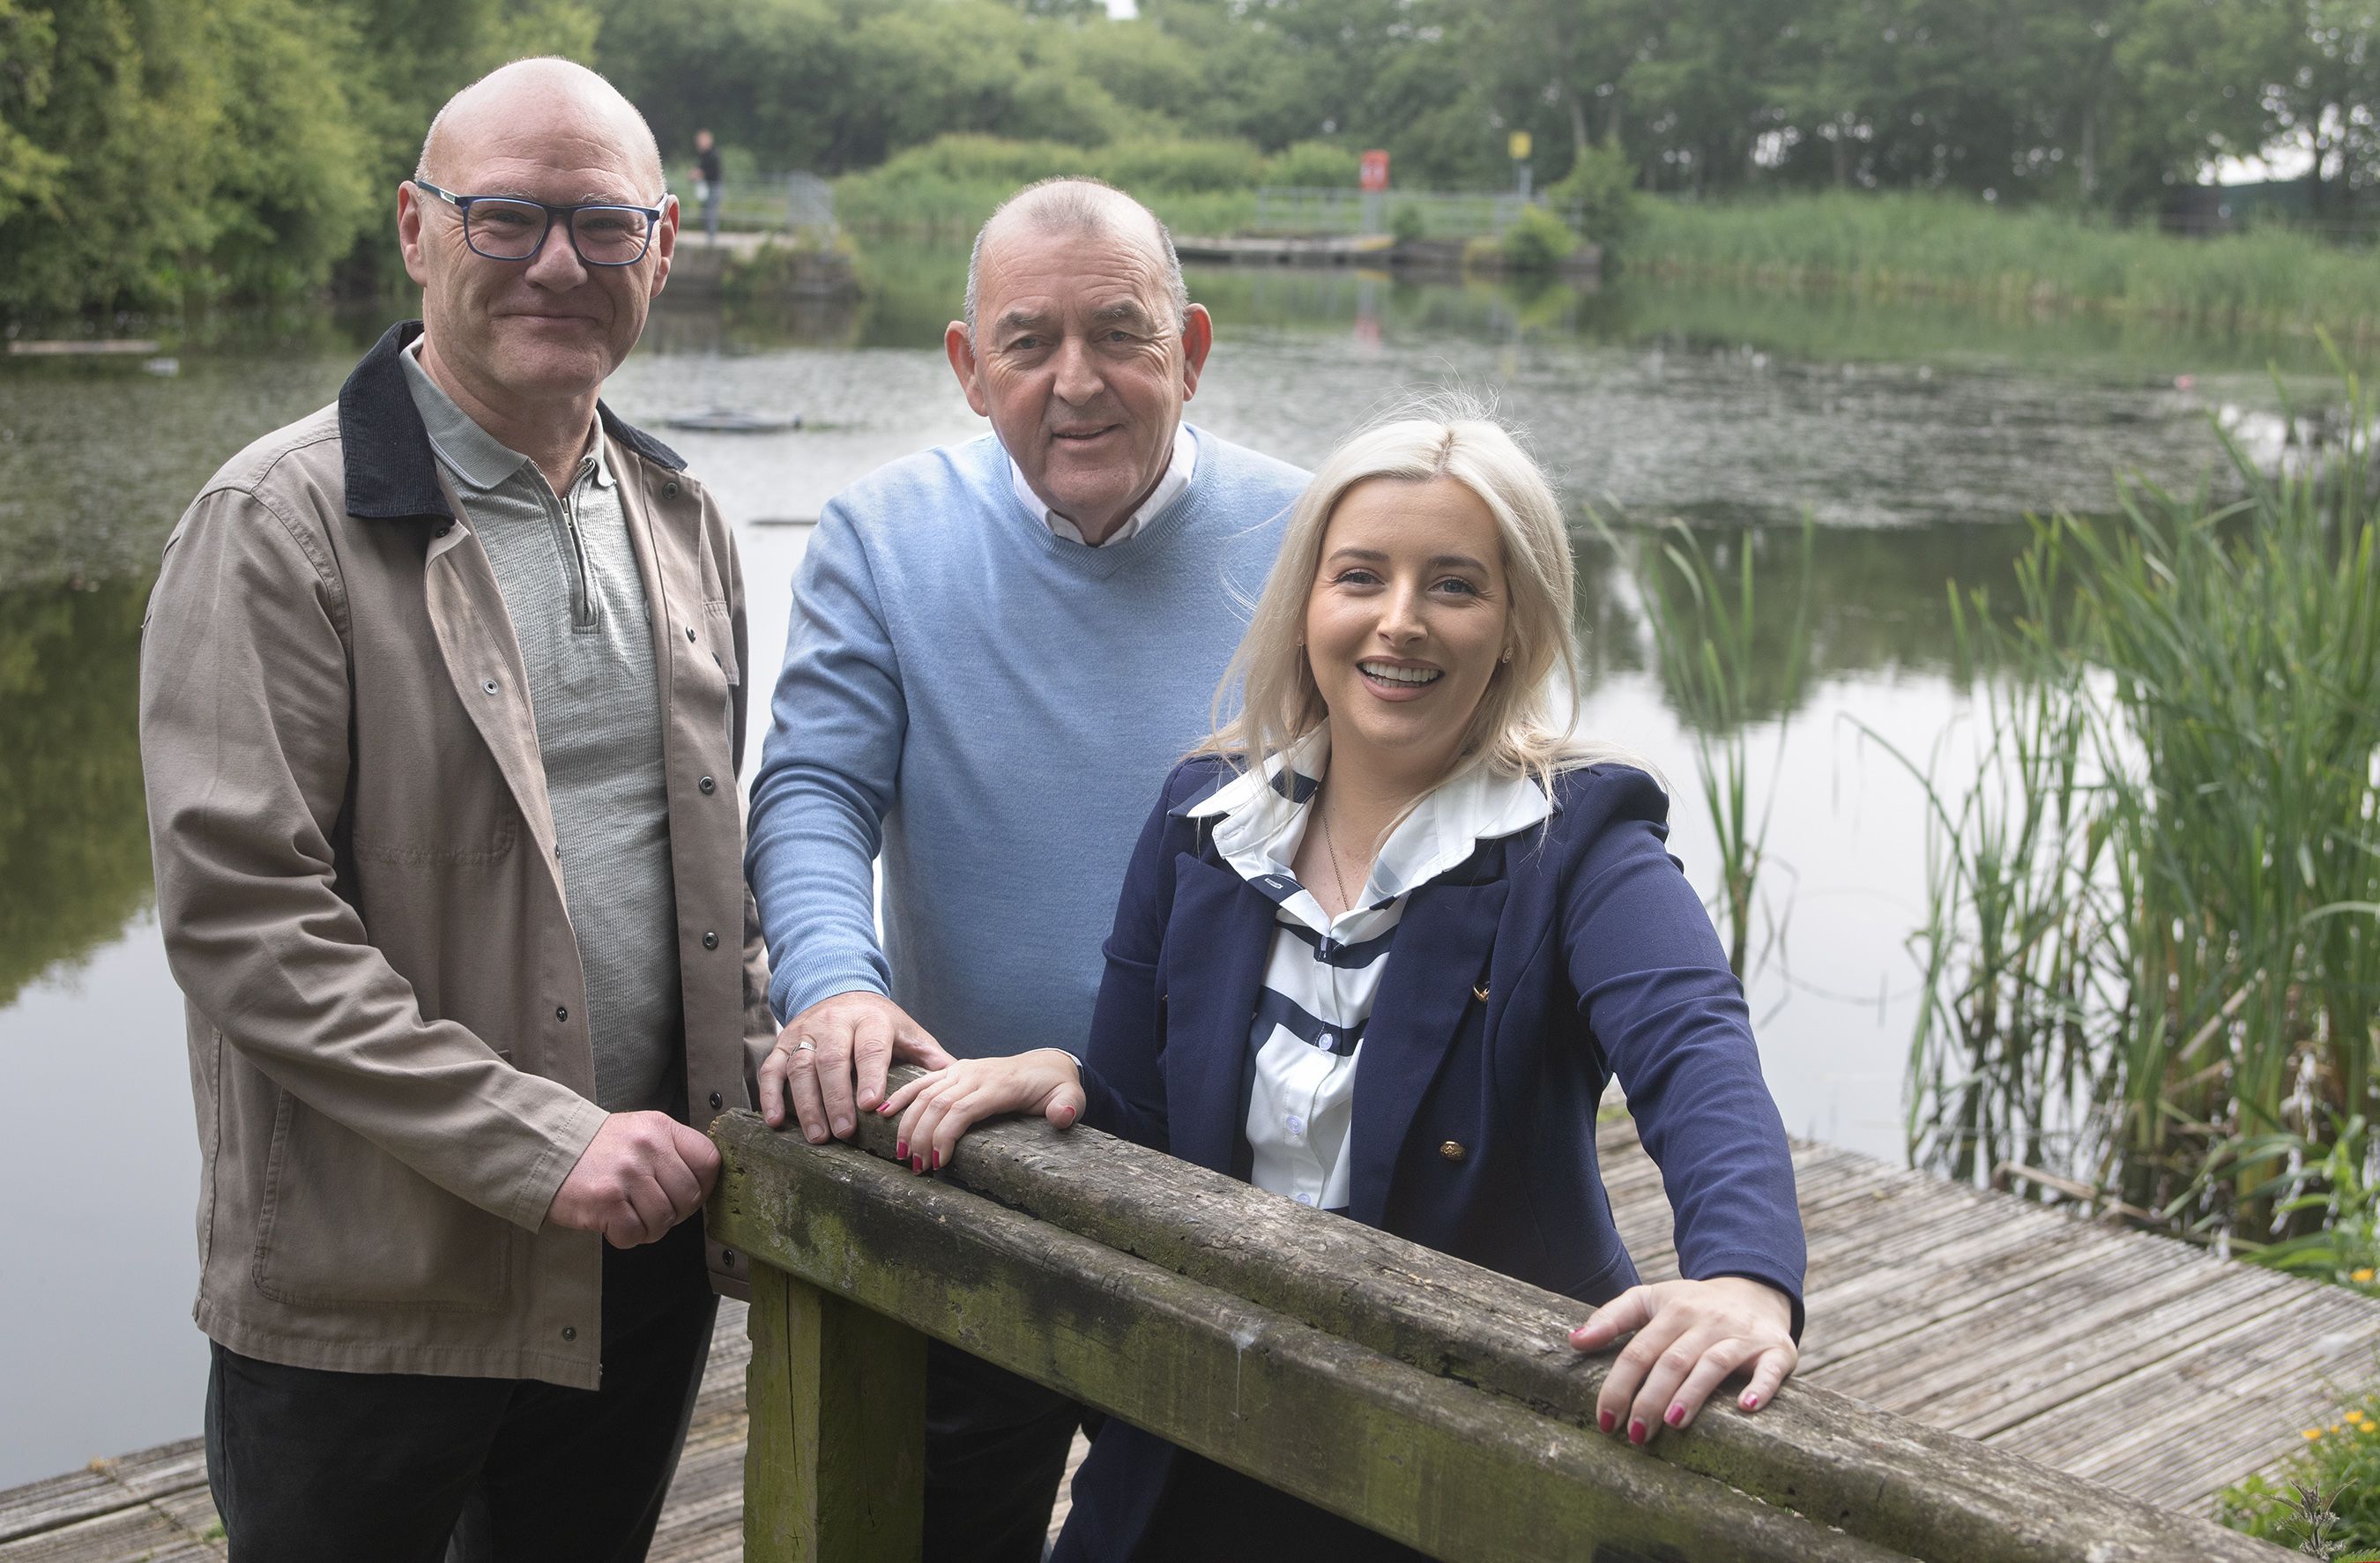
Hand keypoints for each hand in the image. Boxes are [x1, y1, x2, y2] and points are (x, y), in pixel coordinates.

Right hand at [546, 1110, 722, 1247]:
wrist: (545, 1149)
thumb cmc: (597, 1147)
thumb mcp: (640, 1131)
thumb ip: (671, 1151)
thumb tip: (701, 1184)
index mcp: (661, 1128)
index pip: (708, 1160)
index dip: (704, 1186)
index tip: (689, 1195)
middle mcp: (647, 1148)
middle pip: (689, 1197)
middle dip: (676, 1213)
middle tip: (654, 1211)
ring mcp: (626, 1174)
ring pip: (663, 1219)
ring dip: (650, 1228)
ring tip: (632, 1217)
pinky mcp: (605, 1200)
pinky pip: (635, 1233)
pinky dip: (627, 1237)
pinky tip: (614, 1224)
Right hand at [759, 990, 954, 1142]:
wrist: (839, 989)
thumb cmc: (879, 1023)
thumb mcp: (907, 1032)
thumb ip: (929, 1057)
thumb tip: (959, 1083)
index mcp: (871, 1020)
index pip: (870, 1047)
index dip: (870, 1075)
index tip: (871, 1105)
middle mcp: (834, 1022)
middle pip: (832, 1060)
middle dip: (837, 1098)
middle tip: (844, 1133)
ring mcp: (805, 1033)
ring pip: (801, 1067)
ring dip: (807, 1104)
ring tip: (818, 1136)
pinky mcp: (784, 1043)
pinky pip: (772, 1068)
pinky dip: (770, 1095)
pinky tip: (776, 1121)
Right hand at [878, 1050, 1085, 1172]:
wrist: (1047, 1064)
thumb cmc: (1056, 1088)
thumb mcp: (1071, 1097)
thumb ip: (1067, 1107)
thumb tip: (1062, 1116)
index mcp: (999, 1085)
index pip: (962, 1110)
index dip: (945, 1136)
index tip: (938, 1164)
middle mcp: (975, 1074)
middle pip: (937, 1105)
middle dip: (921, 1138)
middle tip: (915, 1169)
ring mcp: (962, 1071)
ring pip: (925, 1094)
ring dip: (908, 1124)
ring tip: (899, 1154)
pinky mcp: (953, 1071)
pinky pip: (922, 1082)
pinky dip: (901, 1097)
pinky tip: (882, 1113)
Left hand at [1568, 1276, 1796, 1442]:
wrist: (1755, 1290)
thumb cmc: (1693, 1305)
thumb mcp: (1651, 1300)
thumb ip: (1612, 1318)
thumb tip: (1574, 1341)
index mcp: (1673, 1311)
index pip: (1639, 1350)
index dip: (1619, 1385)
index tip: (1605, 1419)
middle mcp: (1707, 1321)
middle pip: (1672, 1361)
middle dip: (1650, 1399)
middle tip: (1635, 1434)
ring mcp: (1742, 1336)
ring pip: (1714, 1364)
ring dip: (1693, 1393)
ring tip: (1673, 1423)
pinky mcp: (1775, 1350)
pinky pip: (1770, 1369)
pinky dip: (1760, 1387)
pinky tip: (1746, 1407)